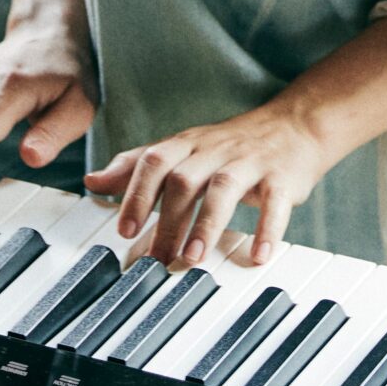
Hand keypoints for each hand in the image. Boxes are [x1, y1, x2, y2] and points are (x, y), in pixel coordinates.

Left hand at [84, 104, 327, 269]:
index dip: (136, 193)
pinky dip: (268, 228)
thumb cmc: (230, 145)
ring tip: (194, 257)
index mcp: (188, 144)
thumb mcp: (182, 149)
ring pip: (223, 187)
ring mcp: (250, 162)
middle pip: (184, 178)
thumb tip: (93, 180)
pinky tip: (258, 255)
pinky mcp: (283, 176)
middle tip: (157, 259)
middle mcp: (216, 150)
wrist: (294, 125)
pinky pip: (275, 200)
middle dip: (167, 220)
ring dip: (206, 224)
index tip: (124, 229)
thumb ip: (138, 166)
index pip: (154, 162)